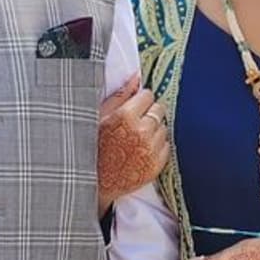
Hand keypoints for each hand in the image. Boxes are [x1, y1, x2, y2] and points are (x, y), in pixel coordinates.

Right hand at [98, 75, 169, 212]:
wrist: (95, 182)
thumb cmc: (93, 146)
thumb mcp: (99, 117)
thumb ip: (120, 95)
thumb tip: (136, 77)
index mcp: (125, 116)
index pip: (148, 95)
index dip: (140, 100)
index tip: (134, 107)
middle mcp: (142, 131)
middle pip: (159, 109)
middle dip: (149, 113)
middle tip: (135, 123)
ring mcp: (151, 149)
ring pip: (163, 127)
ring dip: (154, 130)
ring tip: (136, 138)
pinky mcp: (157, 164)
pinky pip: (166, 146)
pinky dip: (157, 146)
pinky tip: (141, 150)